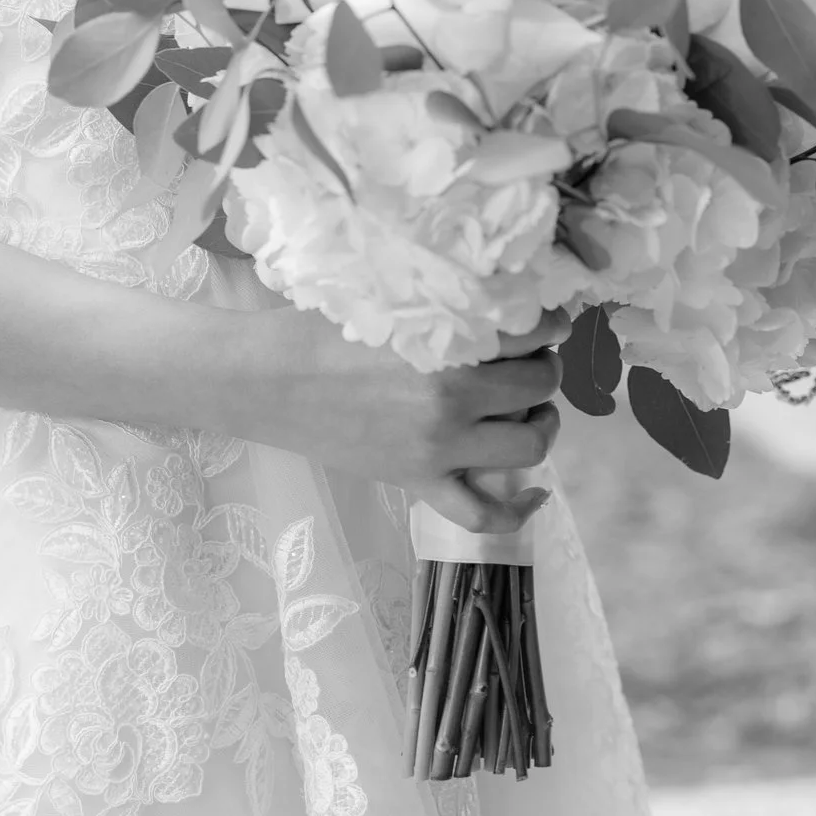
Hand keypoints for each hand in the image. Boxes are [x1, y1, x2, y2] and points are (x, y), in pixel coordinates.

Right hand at [245, 307, 567, 535]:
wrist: (266, 380)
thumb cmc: (322, 329)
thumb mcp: (392, 300)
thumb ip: (449, 303)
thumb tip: (505, 303)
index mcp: (449, 345)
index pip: (534, 331)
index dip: (549, 323)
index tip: (547, 322)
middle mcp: (452, 400)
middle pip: (539, 385)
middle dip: (543, 369)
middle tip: (529, 361)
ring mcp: (438, 449)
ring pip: (529, 446)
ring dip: (542, 425)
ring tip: (530, 410)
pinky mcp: (419, 484)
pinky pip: (484, 515)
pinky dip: (520, 509)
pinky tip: (536, 492)